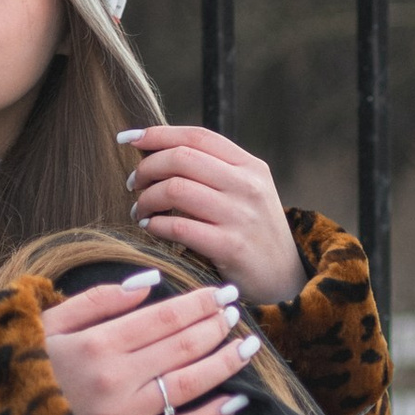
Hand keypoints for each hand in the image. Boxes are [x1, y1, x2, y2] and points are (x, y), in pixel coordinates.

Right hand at [40, 270, 264, 414]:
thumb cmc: (22, 366)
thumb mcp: (49, 321)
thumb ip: (98, 299)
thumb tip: (149, 281)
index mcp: (95, 343)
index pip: (164, 317)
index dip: (199, 304)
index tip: (222, 293)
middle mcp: (113, 379)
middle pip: (182, 347)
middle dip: (216, 327)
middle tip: (237, 312)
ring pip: (187, 385)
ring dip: (223, 363)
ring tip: (248, 347)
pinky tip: (237, 401)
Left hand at [117, 124, 304, 303]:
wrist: (285, 280)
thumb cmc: (254, 233)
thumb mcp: (247, 193)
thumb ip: (215, 171)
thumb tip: (159, 152)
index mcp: (250, 166)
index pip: (197, 137)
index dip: (158, 133)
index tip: (130, 139)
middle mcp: (247, 186)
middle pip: (181, 158)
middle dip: (146, 168)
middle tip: (133, 183)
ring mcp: (240, 216)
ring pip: (175, 189)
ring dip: (146, 199)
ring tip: (139, 210)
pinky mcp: (231, 247)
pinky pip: (178, 227)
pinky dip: (155, 225)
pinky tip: (150, 228)